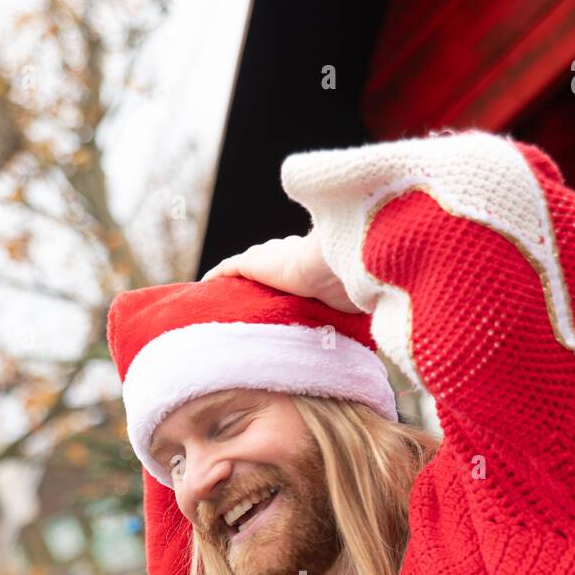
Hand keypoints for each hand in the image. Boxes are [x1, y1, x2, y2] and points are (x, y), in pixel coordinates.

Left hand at [202, 231, 361, 313]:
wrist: (333, 267)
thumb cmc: (350, 284)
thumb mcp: (352, 298)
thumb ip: (352, 304)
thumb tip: (369, 323)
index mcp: (311, 257)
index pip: (294, 266)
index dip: (288, 277)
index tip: (285, 290)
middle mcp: (287, 252)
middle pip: (268, 263)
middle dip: (261, 276)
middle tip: (252, 296)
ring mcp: (268, 257)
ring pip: (246, 266)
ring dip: (237, 279)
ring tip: (227, 295)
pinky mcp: (251, 264)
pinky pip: (225, 270)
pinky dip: (215, 278)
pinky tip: (205, 288)